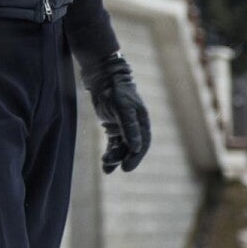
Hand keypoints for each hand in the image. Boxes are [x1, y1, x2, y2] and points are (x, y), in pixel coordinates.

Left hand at [79, 51, 149, 173]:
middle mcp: (135, 127)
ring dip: (115, 157)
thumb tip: (136, 147)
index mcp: (142, 122)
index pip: (142, 144)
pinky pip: (113, 144)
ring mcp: (124, 128)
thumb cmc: (116, 91)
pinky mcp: (114, 129)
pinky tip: (105, 163)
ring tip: (106, 166)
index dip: (136, 157)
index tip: (126, 168)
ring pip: (121, 148)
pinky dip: (110, 153)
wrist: (104, 80)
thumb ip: (129, 127)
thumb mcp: (123, 108)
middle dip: (123, 158)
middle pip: (131, 148)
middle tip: (113, 166)